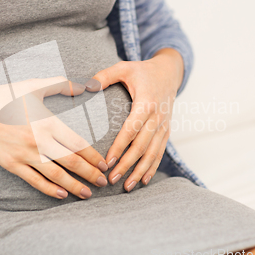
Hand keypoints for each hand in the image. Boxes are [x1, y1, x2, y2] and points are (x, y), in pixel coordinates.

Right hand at [0, 77, 108, 199]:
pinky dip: (49, 189)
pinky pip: (35, 180)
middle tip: (103, 183)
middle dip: (90, 174)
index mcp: (48, 123)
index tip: (104, 164)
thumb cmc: (5, 96)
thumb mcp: (34, 85)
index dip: (94, 157)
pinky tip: (61, 194)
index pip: (78, 144)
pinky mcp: (13, 165)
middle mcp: (40, 141)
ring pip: (56, 175)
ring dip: (74, 186)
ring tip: (87, 193)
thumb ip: (60, 84)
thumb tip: (83, 85)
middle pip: (71, 162)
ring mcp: (26, 155)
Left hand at [87, 48, 183, 191]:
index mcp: (146, 103)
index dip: (120, 147)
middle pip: (142, 146)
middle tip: (111, 179)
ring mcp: (164, 125)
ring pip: (153, 153)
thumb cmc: (143, 71)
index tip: (107, 161)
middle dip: (127, 165)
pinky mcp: (167, 131)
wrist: (169, 72)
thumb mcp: (124, 68)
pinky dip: (152, 168)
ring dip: (140, 171)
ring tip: (126, 186)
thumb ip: (104, 76)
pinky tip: (142, 181)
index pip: (131, 129)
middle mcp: (158, 117)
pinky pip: (160, 152)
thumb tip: (84, 86)